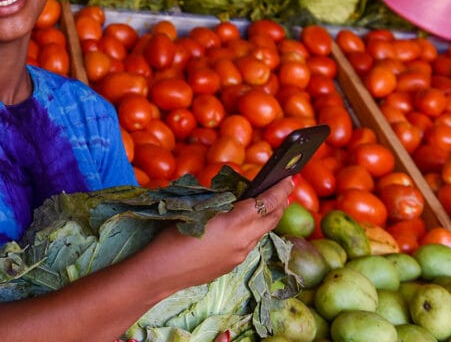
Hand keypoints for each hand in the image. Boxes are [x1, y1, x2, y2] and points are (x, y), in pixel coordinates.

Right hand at [135, 177, 294, 292]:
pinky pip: (247, 245)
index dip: (280, 189)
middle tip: (284, 188)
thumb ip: (219, 202)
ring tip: (264, 205)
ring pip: (260, 233)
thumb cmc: (172, 236)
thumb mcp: (196, 210)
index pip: (267, 202)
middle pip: (271, 219)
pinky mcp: (231, 266)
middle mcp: (243, 240)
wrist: (161, 272)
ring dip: (265, 218)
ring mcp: (239, 256)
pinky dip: (250, 231)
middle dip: (280, 203)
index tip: (289, 177)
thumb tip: (232, 197)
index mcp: (235, 222)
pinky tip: (240, 227)